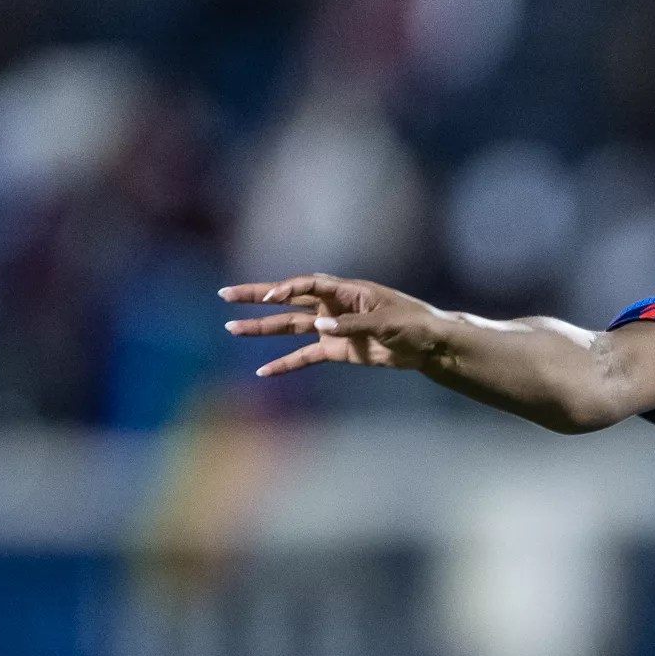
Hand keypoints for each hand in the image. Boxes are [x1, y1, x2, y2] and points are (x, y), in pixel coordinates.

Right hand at [222, 274, 445, 376]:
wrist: (429, 345)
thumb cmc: (414, 323)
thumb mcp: (388, 322)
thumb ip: (353, 325)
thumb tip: (321, 327)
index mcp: (346, 290)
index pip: (308, 284)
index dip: (287, 288)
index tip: (269, 297)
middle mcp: (333, 305)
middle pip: (288, 300)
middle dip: (256, 297)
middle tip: (225, 296)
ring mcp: (332, 328)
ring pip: (289, 327)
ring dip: (262, 329)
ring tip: (231, 329)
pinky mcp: (336, 350)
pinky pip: (305, 356)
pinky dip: (285, 364)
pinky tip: (263, 371)